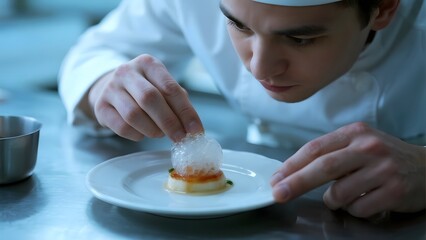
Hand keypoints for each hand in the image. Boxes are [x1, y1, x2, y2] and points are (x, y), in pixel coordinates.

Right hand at [86, 54, 203, 140]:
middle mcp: (126, 72)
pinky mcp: (100, 106)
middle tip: (180, 138)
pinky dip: (137, 135)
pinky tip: (143, 133)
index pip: (170, 88)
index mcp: (148, 63)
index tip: (196, 130)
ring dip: (152, 130)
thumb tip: (193, 128)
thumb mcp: (162, 86)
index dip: (185, 112)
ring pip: (134, 114)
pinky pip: (122, 127)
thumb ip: (178, 102)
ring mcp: (110, 88)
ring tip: (160, 134)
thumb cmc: (145, 88)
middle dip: (169, 123)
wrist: (111, 86)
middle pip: (150, 99)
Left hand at [271, 122, 425, 217]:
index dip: (292, 165)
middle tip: (279, 194)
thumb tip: (292, 171)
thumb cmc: (383, 157)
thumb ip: (331, 153)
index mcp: (355, 133)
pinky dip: (354, 209)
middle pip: (323, 167)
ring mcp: (383, 169)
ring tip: (346, 194)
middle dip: (296, 182)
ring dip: (333, 200)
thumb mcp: (358, 144)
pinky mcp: (394, 191)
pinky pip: (358, 208)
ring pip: (339, 193)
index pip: (315, 148)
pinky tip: (365, 200)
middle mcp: (369, 148)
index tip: (276, 178)